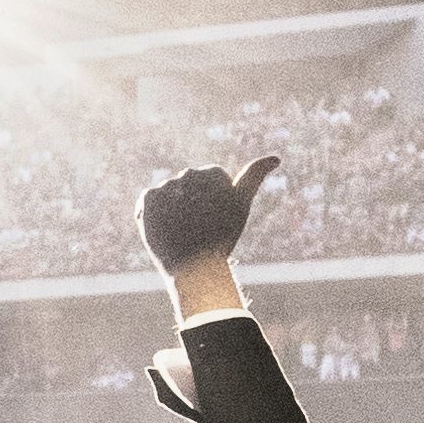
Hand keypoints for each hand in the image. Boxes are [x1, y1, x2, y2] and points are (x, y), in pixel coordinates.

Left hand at [136, 155, 278, 306]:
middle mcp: (188, 174)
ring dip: (171, 210)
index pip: (206, 184)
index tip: (213, 221)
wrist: (195, 265)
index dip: (210, 205)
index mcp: (212, 172)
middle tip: (197, 228)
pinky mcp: (148, 199)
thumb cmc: (222, 237)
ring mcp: (167, 186)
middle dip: (190, 205)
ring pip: (168, 196)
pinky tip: (164, 228)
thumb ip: (254, 176)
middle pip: (186, 188)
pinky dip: (152, 214)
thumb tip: (276, 157)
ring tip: (181, 230)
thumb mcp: (242, 204)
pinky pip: (147, 201)